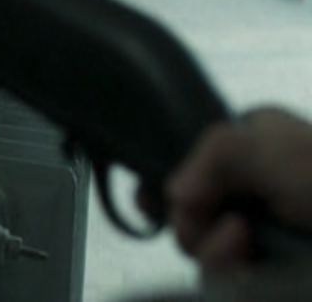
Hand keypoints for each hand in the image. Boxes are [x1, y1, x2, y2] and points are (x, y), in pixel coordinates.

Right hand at [165, 107, 311, 272]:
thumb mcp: (263, 141)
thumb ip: (208, 154)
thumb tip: (172, 195)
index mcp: (251, 147)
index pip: (186, 163)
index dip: (161, 181)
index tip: (149, 199)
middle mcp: (251, 191)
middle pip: (186, 212)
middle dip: (187, 219)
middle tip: (204, 219)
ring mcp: (262, 238)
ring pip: (202, 249)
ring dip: (207, 246)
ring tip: (237, 242)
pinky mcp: (269, 273)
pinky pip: (225, 277)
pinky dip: (224, 267)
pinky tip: (245, 263)